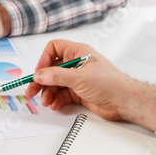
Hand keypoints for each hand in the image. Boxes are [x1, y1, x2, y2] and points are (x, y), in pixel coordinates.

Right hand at [25, 40, 155, 130]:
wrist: (124, 102)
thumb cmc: (110, 84)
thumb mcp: (79, 78)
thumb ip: (57, 76)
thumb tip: (39, 75)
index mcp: (78, 53)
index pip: (54, 49)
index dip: (44, 60)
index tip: (38, 73)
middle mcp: (76, 64)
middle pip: (51, 69)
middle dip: (41, 81)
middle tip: (31, 91)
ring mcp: (77, 79)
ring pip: (55, 84)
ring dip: (48, 93)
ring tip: (46, 102)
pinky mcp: (78, 93)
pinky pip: (61, 95)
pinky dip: (56, 100)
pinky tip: (55, 105)